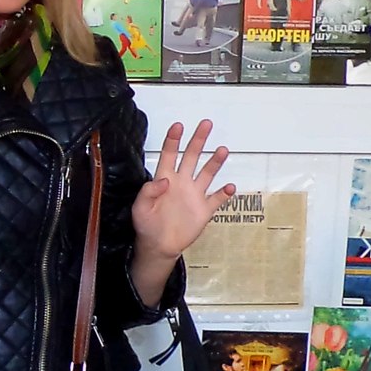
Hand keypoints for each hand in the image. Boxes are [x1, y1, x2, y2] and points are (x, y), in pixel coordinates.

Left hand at [132, 120, 233, 262]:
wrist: (159, 246)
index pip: (169, 154)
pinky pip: (217, 199)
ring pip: (207, 173)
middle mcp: (182, 182)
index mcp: (165, 179)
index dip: (173, 140)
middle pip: (191, 156)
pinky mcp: (204, 210)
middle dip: (198, 140)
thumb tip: (165, 180)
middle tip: (206, 124)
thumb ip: (149, 192)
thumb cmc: (146, 225)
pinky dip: (224, 193)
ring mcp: (194, 195)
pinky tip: (230, 187)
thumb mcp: (140, 208)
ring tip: (222, 150)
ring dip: (215, 162)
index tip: (178, 126)